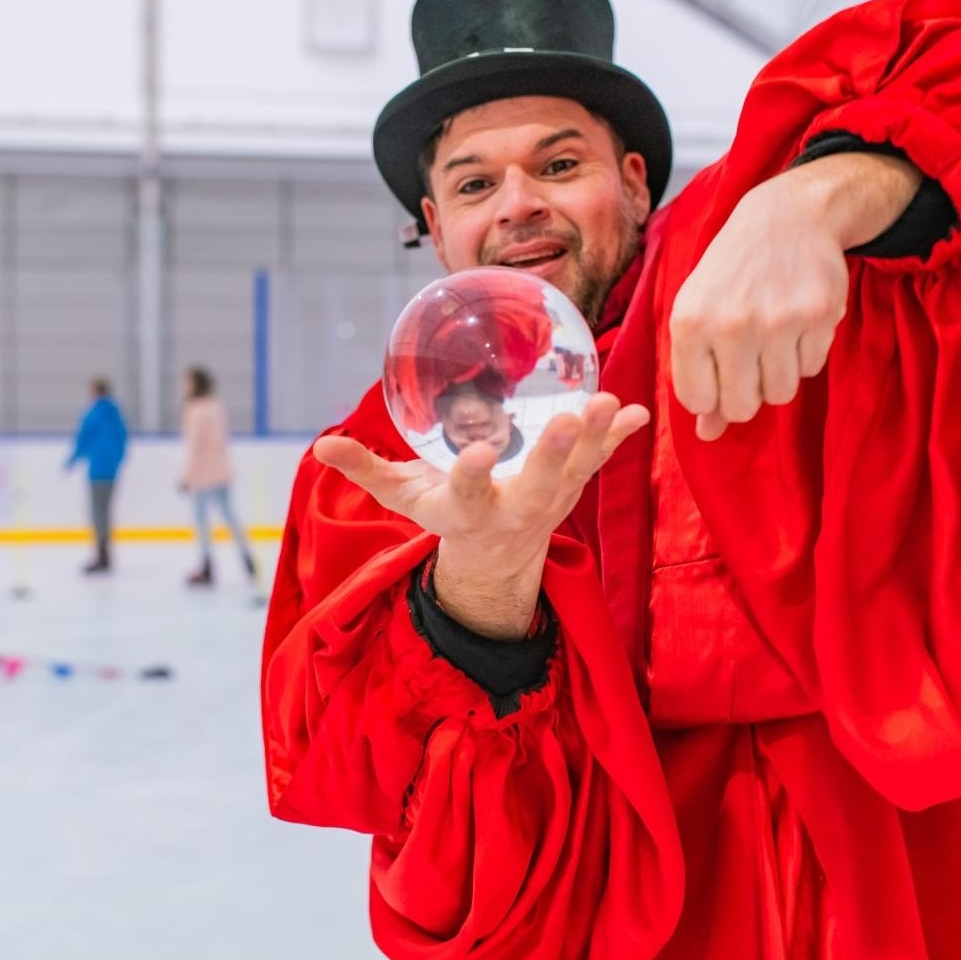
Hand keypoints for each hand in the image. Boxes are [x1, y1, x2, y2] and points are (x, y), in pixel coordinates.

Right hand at [315, 393, 647, 638]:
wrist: (496, 556)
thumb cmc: (444, 512)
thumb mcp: (402, 498)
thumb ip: (366, 471)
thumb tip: (319, 448)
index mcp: (468, 511)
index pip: (469, 493)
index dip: (473, 475)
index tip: (478, 455)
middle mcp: (515, 509)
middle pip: (538, 485)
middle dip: (553, 455)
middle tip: (568, 420)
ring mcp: (551, 499)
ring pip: (577, 470)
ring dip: (595, 438)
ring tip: (611, 403)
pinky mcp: (573, 484)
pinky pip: (601, 458)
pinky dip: (621, 436)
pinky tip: (641, 411)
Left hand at [669, 152, 919, 439]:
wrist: (785, 219)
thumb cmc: (731, 272)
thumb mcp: (698, 313)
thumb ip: (698, 374)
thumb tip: (708, 435)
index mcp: (690, 323)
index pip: (697, 399)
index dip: (709, 395)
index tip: (717, 372)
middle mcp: (732, 324)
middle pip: (741, 407)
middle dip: (745, 395)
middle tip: (748, 362)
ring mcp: (778, 321)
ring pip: (780, 394)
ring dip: (777, 376)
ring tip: (771, 341)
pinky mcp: (819, 316)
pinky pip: (810, 369)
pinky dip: (804, 355)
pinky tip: (795, 324)